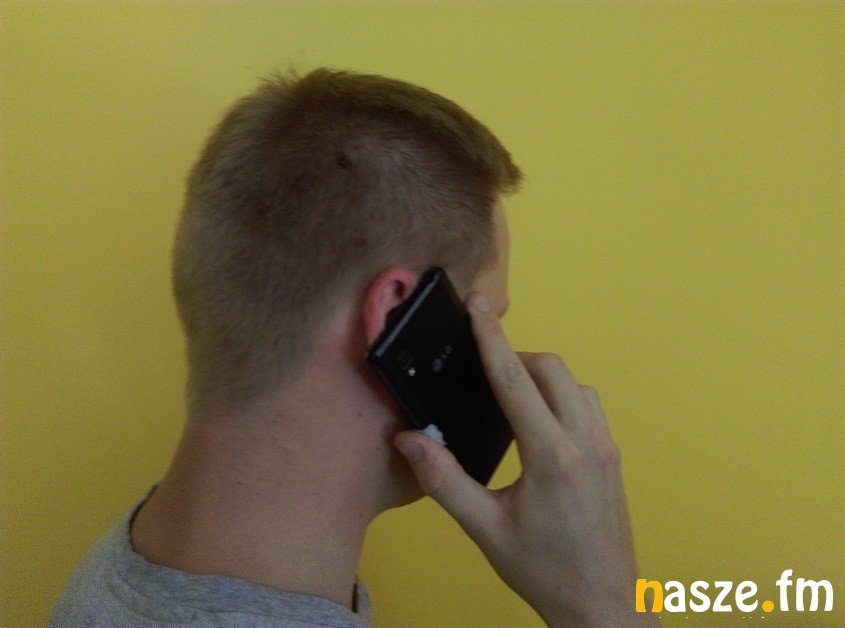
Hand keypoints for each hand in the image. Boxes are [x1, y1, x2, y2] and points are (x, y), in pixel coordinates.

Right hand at [393, 292, 656, 626]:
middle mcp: (586, 444)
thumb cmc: (546, 571)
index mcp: (552, 457)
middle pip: (551, 369)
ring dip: (541, 376)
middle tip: (485, 367)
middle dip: (515, 356)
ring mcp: (606, 449)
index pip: (515, 380)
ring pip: (575, 383)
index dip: (492, 338)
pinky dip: (562, 395)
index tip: (479, 307)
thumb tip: (409, 442)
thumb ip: (443, 480)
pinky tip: (541, 420)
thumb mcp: (484, 528)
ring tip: (510, 394)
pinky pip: (589, 404)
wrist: (601, 603)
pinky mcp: (613, 457)